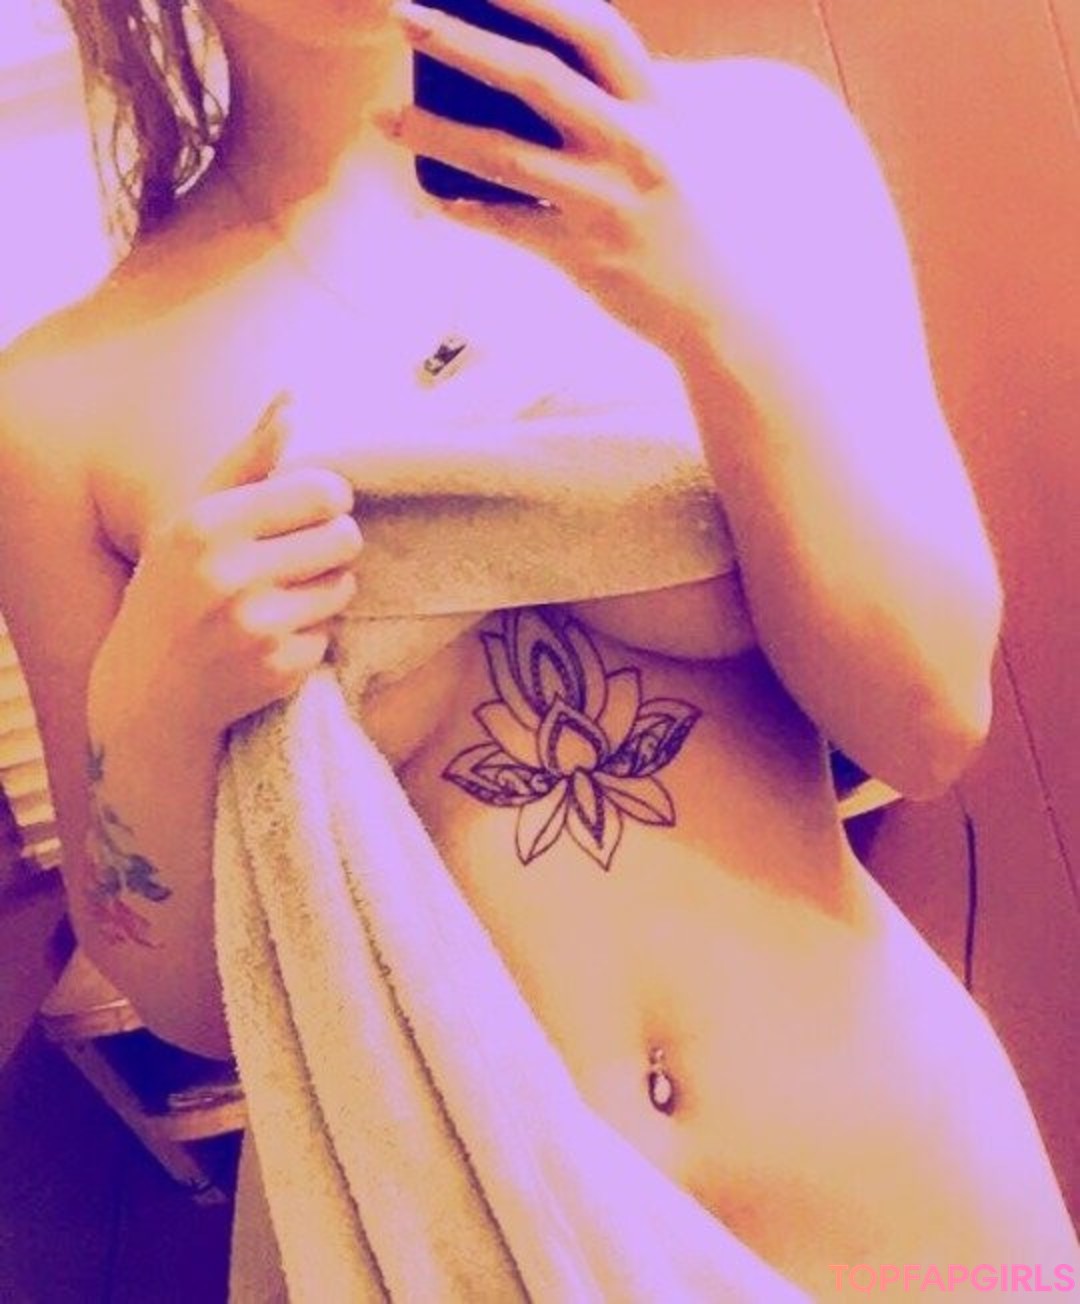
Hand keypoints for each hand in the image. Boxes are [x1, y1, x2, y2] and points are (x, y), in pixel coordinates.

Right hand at [88, 395, 363, 742]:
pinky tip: (271, 639)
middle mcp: (230, 575)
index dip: (330, 498)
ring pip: (344, 587)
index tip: (317, 507)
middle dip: (332, 544)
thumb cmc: (175, 587)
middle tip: (302, 554)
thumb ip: (247, 459)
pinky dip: (310, 636)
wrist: (147, 691)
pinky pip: (330, 635)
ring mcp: (256, 627)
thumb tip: (293, 400)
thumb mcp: (194, 517)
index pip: (322, 492)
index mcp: (208, 524)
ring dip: (325, 590)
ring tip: (282, 596)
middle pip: (345, 538)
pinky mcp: (278, 669)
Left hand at [382, 0, 734, 358]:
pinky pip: (509, 227)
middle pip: (536, 77)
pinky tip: (435, 195)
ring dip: (437, 131)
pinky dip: (468, 210)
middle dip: (462, 40)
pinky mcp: (584, 256)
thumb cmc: (692, 222)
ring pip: (506, 155)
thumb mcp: (676, 145)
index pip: (595, 28)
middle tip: (402, 13)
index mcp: (658, 108)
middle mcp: (634, 146)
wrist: (720, 311)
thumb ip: (631, 101)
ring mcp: (606, 203)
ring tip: (384, 117)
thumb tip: (568, 68)